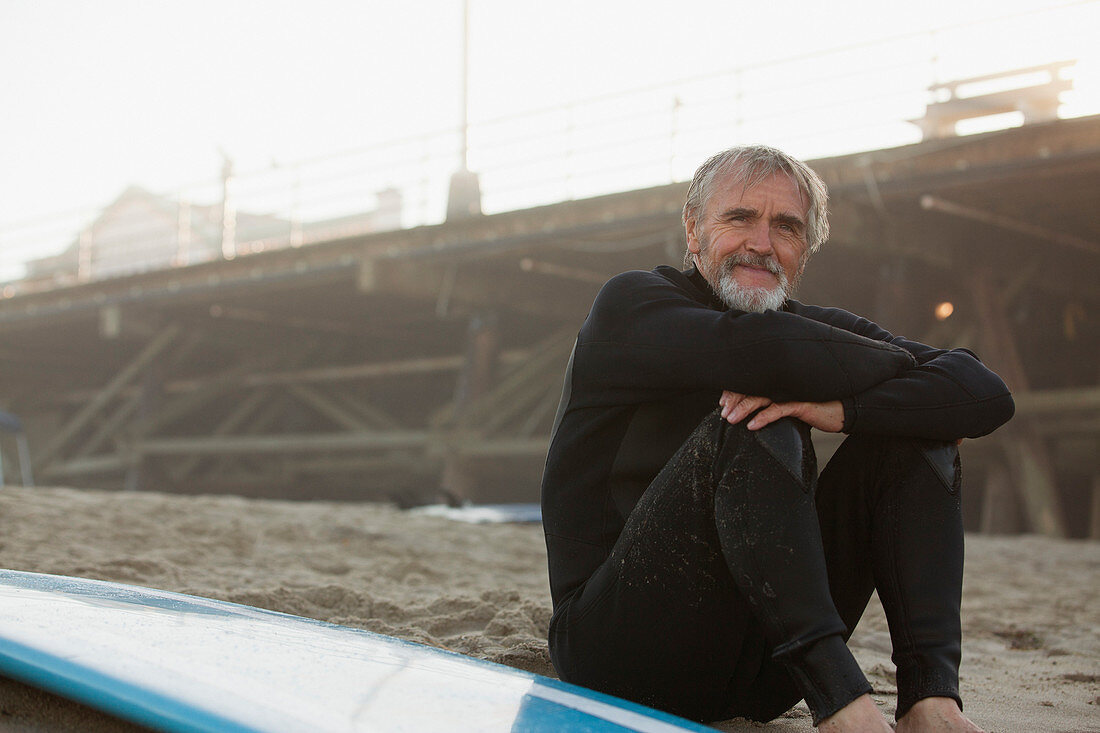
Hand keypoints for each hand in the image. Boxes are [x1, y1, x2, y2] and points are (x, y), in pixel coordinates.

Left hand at [719, 391, 843, 432]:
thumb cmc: (816, 406)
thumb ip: (775, 400)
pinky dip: (763, 417)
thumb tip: (752, 410)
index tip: (722, 402)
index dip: (735, 390)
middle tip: (722, 412)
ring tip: (730, 419)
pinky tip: (751, 426)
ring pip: (760, 397)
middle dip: (734, 399)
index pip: (751, 380)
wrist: (844, 410)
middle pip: (751, 386)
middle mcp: (782, 381)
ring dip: (743, 408)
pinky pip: (778, 409)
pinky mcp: (801, 402)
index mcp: (778, 379)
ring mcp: (791, 390)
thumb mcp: (792, 402)